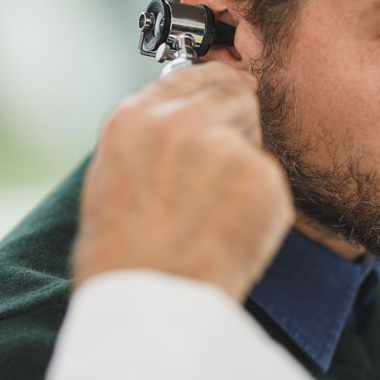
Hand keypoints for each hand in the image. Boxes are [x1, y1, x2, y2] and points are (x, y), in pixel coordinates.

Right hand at [73, 62, 292, 301]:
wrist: (149, 305)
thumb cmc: (120, 257)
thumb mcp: (109, 178)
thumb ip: (146, 140)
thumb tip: (177, 123)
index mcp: (133, 119)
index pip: (186, 74)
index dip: (210, 84)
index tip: (224, 89)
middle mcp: (178, 122)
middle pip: (232, 93)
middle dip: (235, 121)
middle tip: (224, 169)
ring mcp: (223, 147)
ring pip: (254, 138)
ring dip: (245, 165)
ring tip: (216, 214)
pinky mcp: (262, 178)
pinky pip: (271, 181)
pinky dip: (261, 205)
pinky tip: (231, 233)